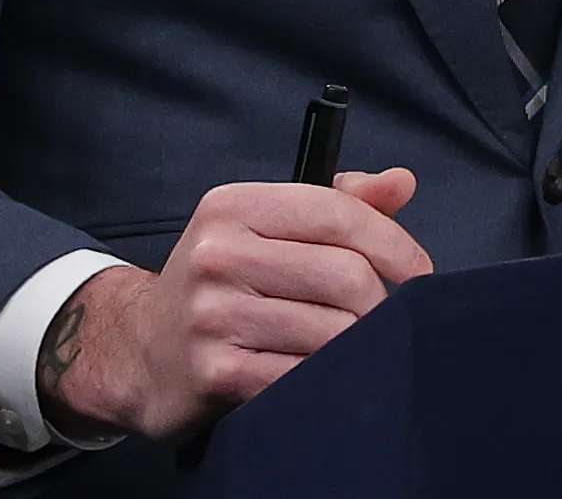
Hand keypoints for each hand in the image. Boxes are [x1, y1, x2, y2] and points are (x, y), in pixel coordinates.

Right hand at [37, 168, 430, 443]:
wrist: (141, 351)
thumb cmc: (221, 283)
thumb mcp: (266, 227)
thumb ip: (338, 202)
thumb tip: (402, 182)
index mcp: (233, 206)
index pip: (337, 213)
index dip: (394, 244)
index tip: (420, 273)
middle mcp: (217, 254)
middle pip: (345, 276)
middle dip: (382, 304)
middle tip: (387, 320)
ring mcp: (212, 314)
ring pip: (333, 331)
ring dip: (359, 345)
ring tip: (356, 347)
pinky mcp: (216, 370)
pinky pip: (304, 374)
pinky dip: (327, 378)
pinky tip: (323, 374)